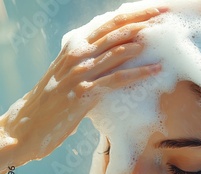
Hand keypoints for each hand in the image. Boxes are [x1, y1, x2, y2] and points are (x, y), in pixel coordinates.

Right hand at [0, 7, 167, 173]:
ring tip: (159, 35)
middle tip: (161, 13)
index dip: (131, 15)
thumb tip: (112, 54)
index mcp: (74, 46)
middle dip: (140, 19)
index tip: (151, 10)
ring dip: (141, 41)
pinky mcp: (85, 92)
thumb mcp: (67, 72)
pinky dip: (139, 73)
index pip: (106, 24)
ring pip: (116, 50)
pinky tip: (155, 69)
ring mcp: (80, 72)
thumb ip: (87, 60)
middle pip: (114, 30)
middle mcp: (77, 54)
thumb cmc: (51, 100)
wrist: (28, 124)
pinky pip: (117, 78)